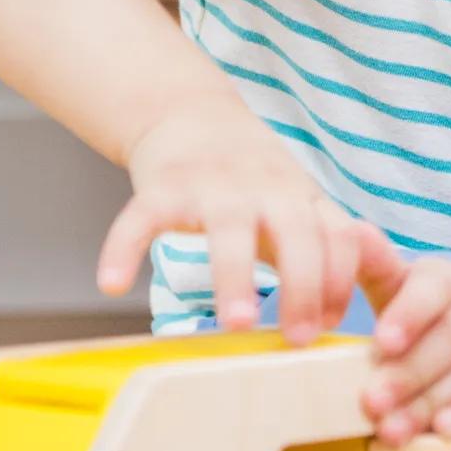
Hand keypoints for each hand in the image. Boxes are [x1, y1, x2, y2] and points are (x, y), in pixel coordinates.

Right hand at [99, 110, 398, 344]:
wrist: (189, 112)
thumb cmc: (250, 177)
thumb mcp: (295, 202)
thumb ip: (317, 251)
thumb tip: (327, 322)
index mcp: (302, 197)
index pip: (338, 237)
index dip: (338, 282)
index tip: (326, 328)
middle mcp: (266, 188)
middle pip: (297, 233)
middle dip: (303, 285)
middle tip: (297, 339)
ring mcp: (214, 185)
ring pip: (230, 230)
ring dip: (236, 276)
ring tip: (237, 323)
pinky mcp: (163, 184)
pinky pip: (143, 216)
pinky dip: (124, 247)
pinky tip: (112, 284)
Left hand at [359, 258, 450, 443]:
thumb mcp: (419, 296)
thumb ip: (381, 274)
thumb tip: (349, 238)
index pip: (434, 286)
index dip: (408, 313)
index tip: (380, 343)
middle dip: (409, 372)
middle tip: (372, 402)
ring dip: (434, 400)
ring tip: (397, 429)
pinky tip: (448, 429)